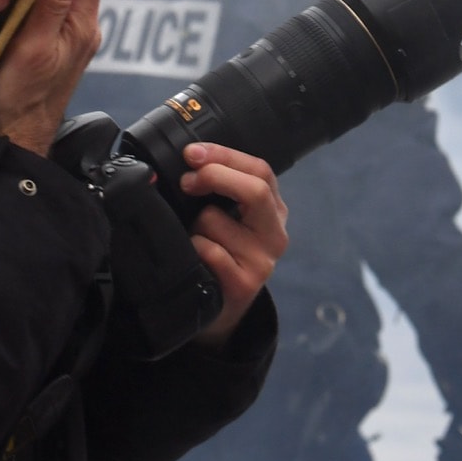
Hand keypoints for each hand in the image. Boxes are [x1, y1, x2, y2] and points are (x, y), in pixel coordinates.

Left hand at [180, 143, 287, 348]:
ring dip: (194, 223)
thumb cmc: (220, 253)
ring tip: (194, 237)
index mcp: (272, 210)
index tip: (192, 153)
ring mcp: (263, 261)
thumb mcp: (227, 218)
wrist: (220, 307)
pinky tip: (195, 259)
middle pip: (254, 190)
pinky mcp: (244, 284)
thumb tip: (188, 160)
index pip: (260, 169)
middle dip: (214, 176)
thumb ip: (219, 190)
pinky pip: (209, 250)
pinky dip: (193, 248)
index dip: (224, 155)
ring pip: (218, 220)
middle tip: (187, 181)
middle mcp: (275, 233)